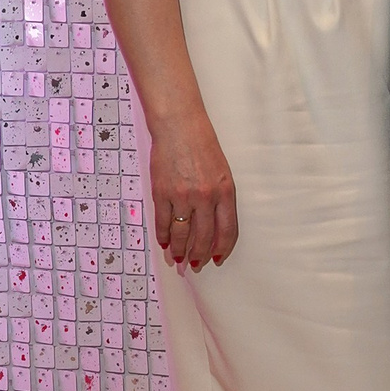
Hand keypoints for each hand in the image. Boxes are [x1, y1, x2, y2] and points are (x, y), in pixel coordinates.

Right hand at [151, 115, 237, 267]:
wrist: (179, 126)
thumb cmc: (202, 146)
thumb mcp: (222, 172)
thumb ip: (220, 199)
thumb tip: (212, 228)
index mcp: (225, 191)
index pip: (228, 231)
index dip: (222, 249)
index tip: (217, 259)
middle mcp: (205, 196)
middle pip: (203, 237)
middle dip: (199, 255)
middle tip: (195, 265)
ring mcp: (182, 195)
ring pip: (181, 234)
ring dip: (179, 250)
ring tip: (177, 258)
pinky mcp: (161, 192)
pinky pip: (162, 222)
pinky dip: (162, 235)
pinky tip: (163, 242)